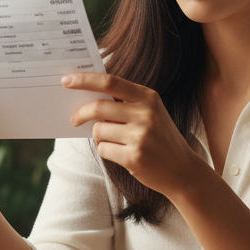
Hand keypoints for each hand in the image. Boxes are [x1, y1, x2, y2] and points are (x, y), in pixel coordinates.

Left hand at [64, 72, 202, 196]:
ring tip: (114, 142)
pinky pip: (103, 149)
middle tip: (74, 119)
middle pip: (98, 107)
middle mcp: (146, 114)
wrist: (182, 170)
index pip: (110, 81)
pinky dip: (106, 151)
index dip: (85, 79)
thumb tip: (86, 97)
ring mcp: (140, 136)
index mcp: (148, 97)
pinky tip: (122, 154)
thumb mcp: (150, 112)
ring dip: (99, 137)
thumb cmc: (160, 138)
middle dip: (80, 113)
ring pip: (99, 130)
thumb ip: (124, 103)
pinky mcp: (134, 157)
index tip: (66, 80)